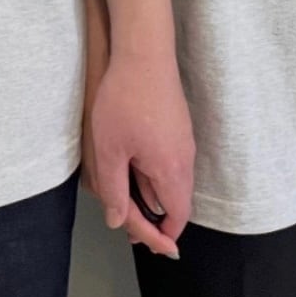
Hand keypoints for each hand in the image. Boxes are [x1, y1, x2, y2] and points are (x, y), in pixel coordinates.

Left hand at [87, 50, 194, 257]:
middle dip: (154, 214)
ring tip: (123, 191)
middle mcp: (185, 157)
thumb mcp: (110, 150)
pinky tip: (131, 159)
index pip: (177, 216)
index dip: (162, 236)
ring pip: (171, 177)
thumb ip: (115, 190)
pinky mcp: (178, 122)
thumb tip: (119, 222)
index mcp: (172, 170)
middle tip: (128, 220)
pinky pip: (169, 157)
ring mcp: (184, 138)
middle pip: (176, 199)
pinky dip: (152, 168)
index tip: (145, 245)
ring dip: (151, 190)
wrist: (144, 51)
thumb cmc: (124, 100)